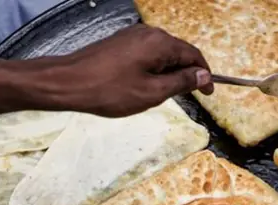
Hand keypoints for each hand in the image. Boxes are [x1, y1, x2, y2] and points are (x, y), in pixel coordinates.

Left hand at [45, 24, 213, 116]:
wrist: (68, 82)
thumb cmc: (109, 90)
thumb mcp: (152, 92)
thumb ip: (182, 83)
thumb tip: (203, 76)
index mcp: (160, 43)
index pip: (194, 56)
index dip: (204, 75)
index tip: (209, 92)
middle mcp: (148, 34)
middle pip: (178, 52)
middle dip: (186, 74)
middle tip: (187, 97)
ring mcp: (132, 36)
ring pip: (162, 54)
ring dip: (168, 73)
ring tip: (162, 96)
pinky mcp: (120, 43)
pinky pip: (146, 54)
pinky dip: (153, 69)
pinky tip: (144, 86)